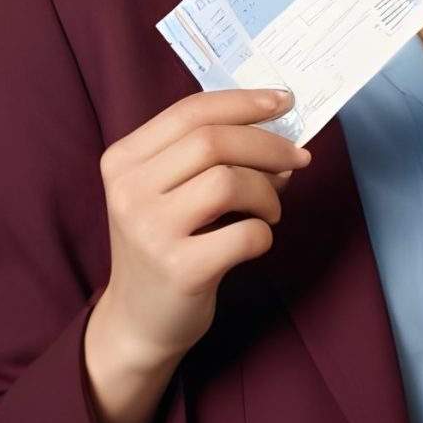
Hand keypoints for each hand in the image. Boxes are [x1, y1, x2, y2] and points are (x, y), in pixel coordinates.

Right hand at [94, 86, 309, 370]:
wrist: (138, 320)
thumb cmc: (166, 244)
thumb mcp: (172, 191)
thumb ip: (213, 156)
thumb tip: (280, 131)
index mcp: (124, 160)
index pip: (190, 111)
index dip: (243, 102)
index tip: (284, 102)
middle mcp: (129, 191)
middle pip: (213, 141)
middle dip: (268, 145)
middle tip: (298, 158)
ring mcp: (149, 231)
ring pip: (229, 181)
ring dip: (268, 191)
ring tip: (270, 210)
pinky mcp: (179, 269)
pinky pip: (245, 233)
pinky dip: (264, 233)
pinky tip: (256, 239)